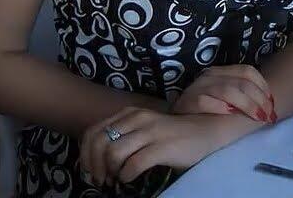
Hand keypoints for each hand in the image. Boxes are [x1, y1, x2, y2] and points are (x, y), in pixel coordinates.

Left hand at [79, 107, 228, 187]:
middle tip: (101, 179)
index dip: (85, 154)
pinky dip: (126, 175)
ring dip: (110, 172)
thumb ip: (124, 136)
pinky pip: (134, 164)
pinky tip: (129, 179)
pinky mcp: (162, 147)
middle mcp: (137, 119)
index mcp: (129, 113)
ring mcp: (150, 132)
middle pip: (99, 143)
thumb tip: (97, 157)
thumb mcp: (144, 129)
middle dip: (94, 165)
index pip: (93, 132)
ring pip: (113, 153)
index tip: (89, 170)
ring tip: (116, 179)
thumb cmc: (173, 135)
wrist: (207, 132)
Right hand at [170, 65, 274, 122]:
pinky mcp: (186, 101)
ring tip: (257, 117)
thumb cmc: (207, 112)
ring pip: (227, 90)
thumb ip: (244, 96)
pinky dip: (219, 107)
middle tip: (269, 116)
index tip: (272, 103)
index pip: (247, 71)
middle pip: (241, 82)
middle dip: (259, 99)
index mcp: (222, 71)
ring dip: (246, 105)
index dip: (263, 86)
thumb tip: (270, 104)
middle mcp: (210, 75)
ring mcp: (197, 87)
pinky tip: (230, 114)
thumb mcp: (228, 100)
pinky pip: (205, 101)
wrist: (177, 123)